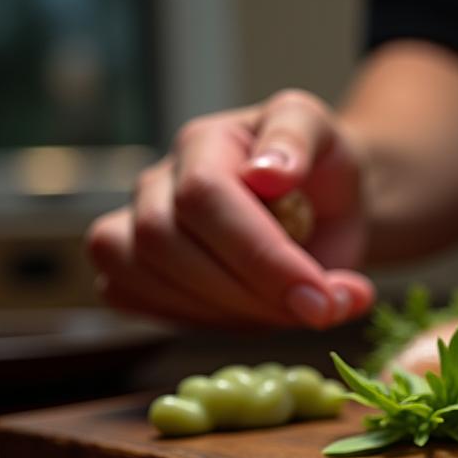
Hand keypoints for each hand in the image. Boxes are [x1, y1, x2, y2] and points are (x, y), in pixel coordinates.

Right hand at [86, 89, 375, 328]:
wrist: (322, 205)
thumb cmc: (323, 170)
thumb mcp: (327, 136)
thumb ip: (299, 139)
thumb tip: (267, 173)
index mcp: (204, 142)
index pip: (203, 196)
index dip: (259, 254)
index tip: (319, 295)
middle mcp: (158, 182)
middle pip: (164, 243)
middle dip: (249, 292)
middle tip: (319, 310)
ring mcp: (135, 225)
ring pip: (146, 279)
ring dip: (232, 314)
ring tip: (300, 310)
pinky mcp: (130, 267)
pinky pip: (136, 300)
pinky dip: (202, 322)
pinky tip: (257, 315)